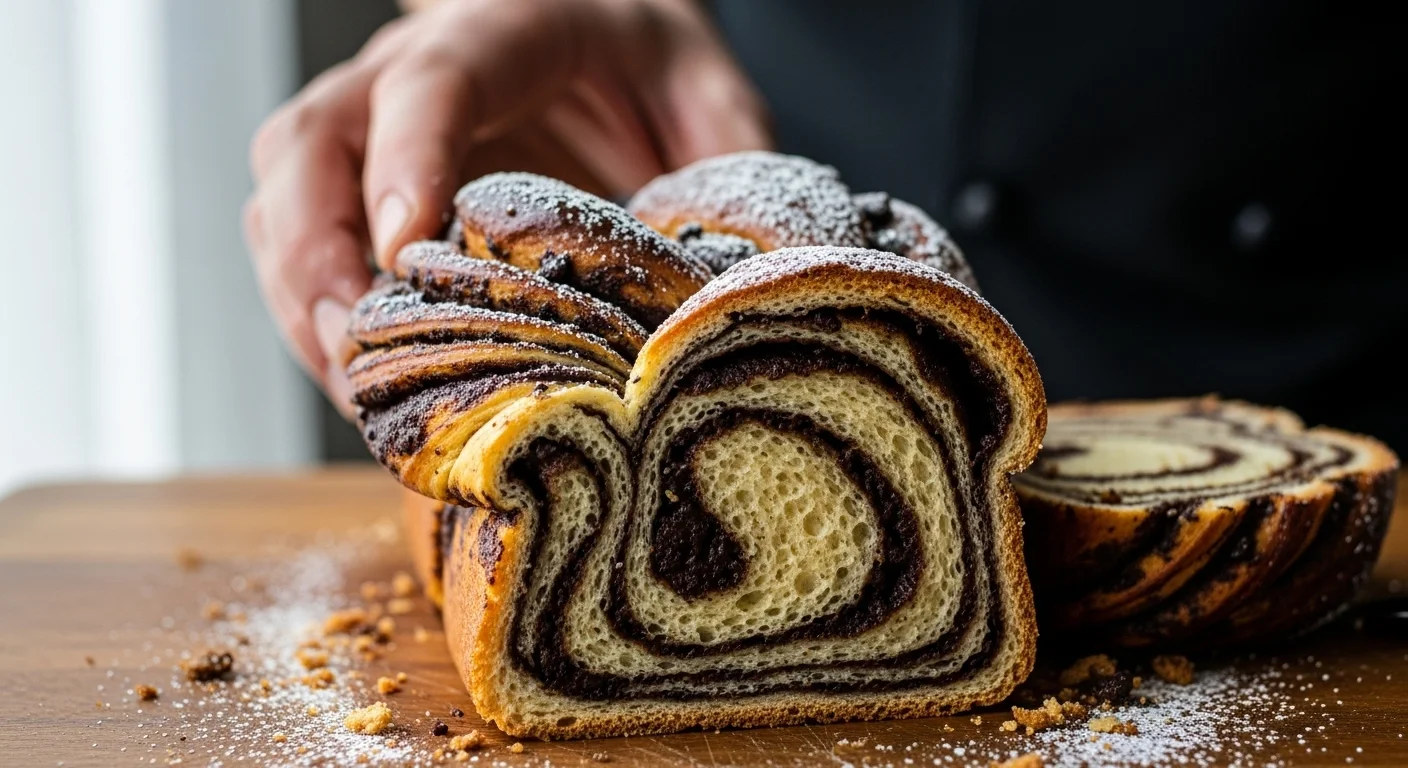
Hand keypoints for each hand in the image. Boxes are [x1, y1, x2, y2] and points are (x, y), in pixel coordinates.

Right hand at [244, 0, 770, 416]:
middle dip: (314, 252)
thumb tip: (723, 288)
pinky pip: (295, 240)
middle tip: (358, 349)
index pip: (429, 84)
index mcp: (503, 31)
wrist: (607, 39)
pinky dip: (310, 314)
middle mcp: (410, 72)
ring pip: (279, 195)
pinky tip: (358, 378)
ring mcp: (372, 127)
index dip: (405, 162)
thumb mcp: (710, 96)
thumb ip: (725, 169)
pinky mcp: (360, 183)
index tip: (403, 249)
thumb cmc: (650, 67)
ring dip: (300, 300)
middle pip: (310, 140)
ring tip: (355, 390)